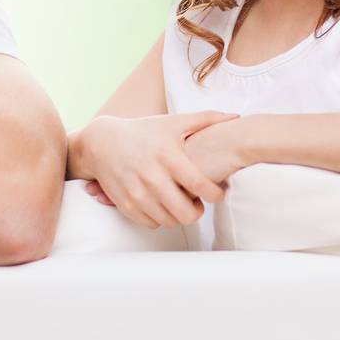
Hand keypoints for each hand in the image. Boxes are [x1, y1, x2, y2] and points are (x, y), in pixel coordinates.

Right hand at [78, 111, 237, 229]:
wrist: (102, 143)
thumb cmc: (144, 131)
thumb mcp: (174, 122)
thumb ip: (206, 120)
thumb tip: (236, 116)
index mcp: (168, 156)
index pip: (201, 186)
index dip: (216, 194)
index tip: (218, 193)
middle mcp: (152, 178)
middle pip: (187, 213)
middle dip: (198, 210)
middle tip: (199, 201)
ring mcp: (138, 194)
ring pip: (170, 221)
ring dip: (180, 215)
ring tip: (182, 202)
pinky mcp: (126, 205)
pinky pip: (152, 223)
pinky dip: (161, 218)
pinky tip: (163, 204)